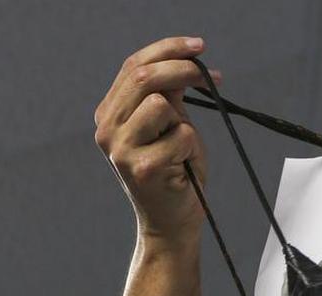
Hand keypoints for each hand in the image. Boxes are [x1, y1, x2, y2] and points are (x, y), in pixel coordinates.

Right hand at [94, 36, 221, 241]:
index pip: (133, 65)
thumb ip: (168, 96)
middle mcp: (107, 129)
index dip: (168, 49)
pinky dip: (191, 148)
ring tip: (182, 147)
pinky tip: (182, 167)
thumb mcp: (172, 126)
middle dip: (184, 70)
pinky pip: (182, 136)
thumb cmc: (177, 173)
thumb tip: (183, 62)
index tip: (200, 46)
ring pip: (161, 104)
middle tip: (214, 77)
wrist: (173, 222)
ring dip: (185, 122)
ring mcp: (120, 149)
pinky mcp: (142, 168)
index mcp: (110, 114)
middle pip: (143, 76)